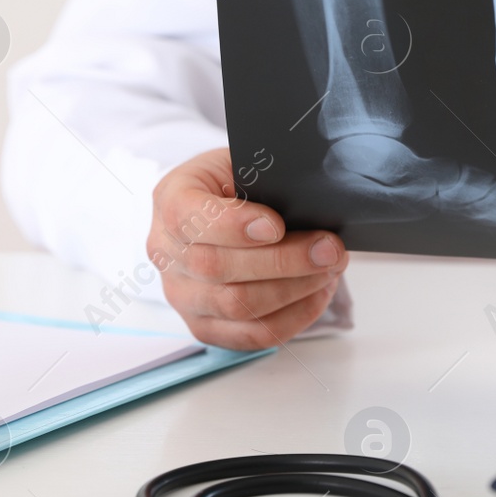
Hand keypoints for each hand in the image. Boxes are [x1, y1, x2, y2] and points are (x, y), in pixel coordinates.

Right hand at [147, 148, 347, 349]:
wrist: (228, 209)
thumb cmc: (242, 183)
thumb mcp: (247, 161)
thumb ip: (268, 178)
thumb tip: (312, 204)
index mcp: (170, 198)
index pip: (186, 217)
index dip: (232, 225)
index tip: (276, 225)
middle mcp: (166, 251)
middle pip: (215, 267)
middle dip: (283, 260)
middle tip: (329, 249)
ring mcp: (181, 294)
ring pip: (235, 305)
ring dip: (294, 289)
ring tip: (330, 269)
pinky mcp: (205, 325)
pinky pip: (250, 335)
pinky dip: (294, 317)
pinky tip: (318, 293)